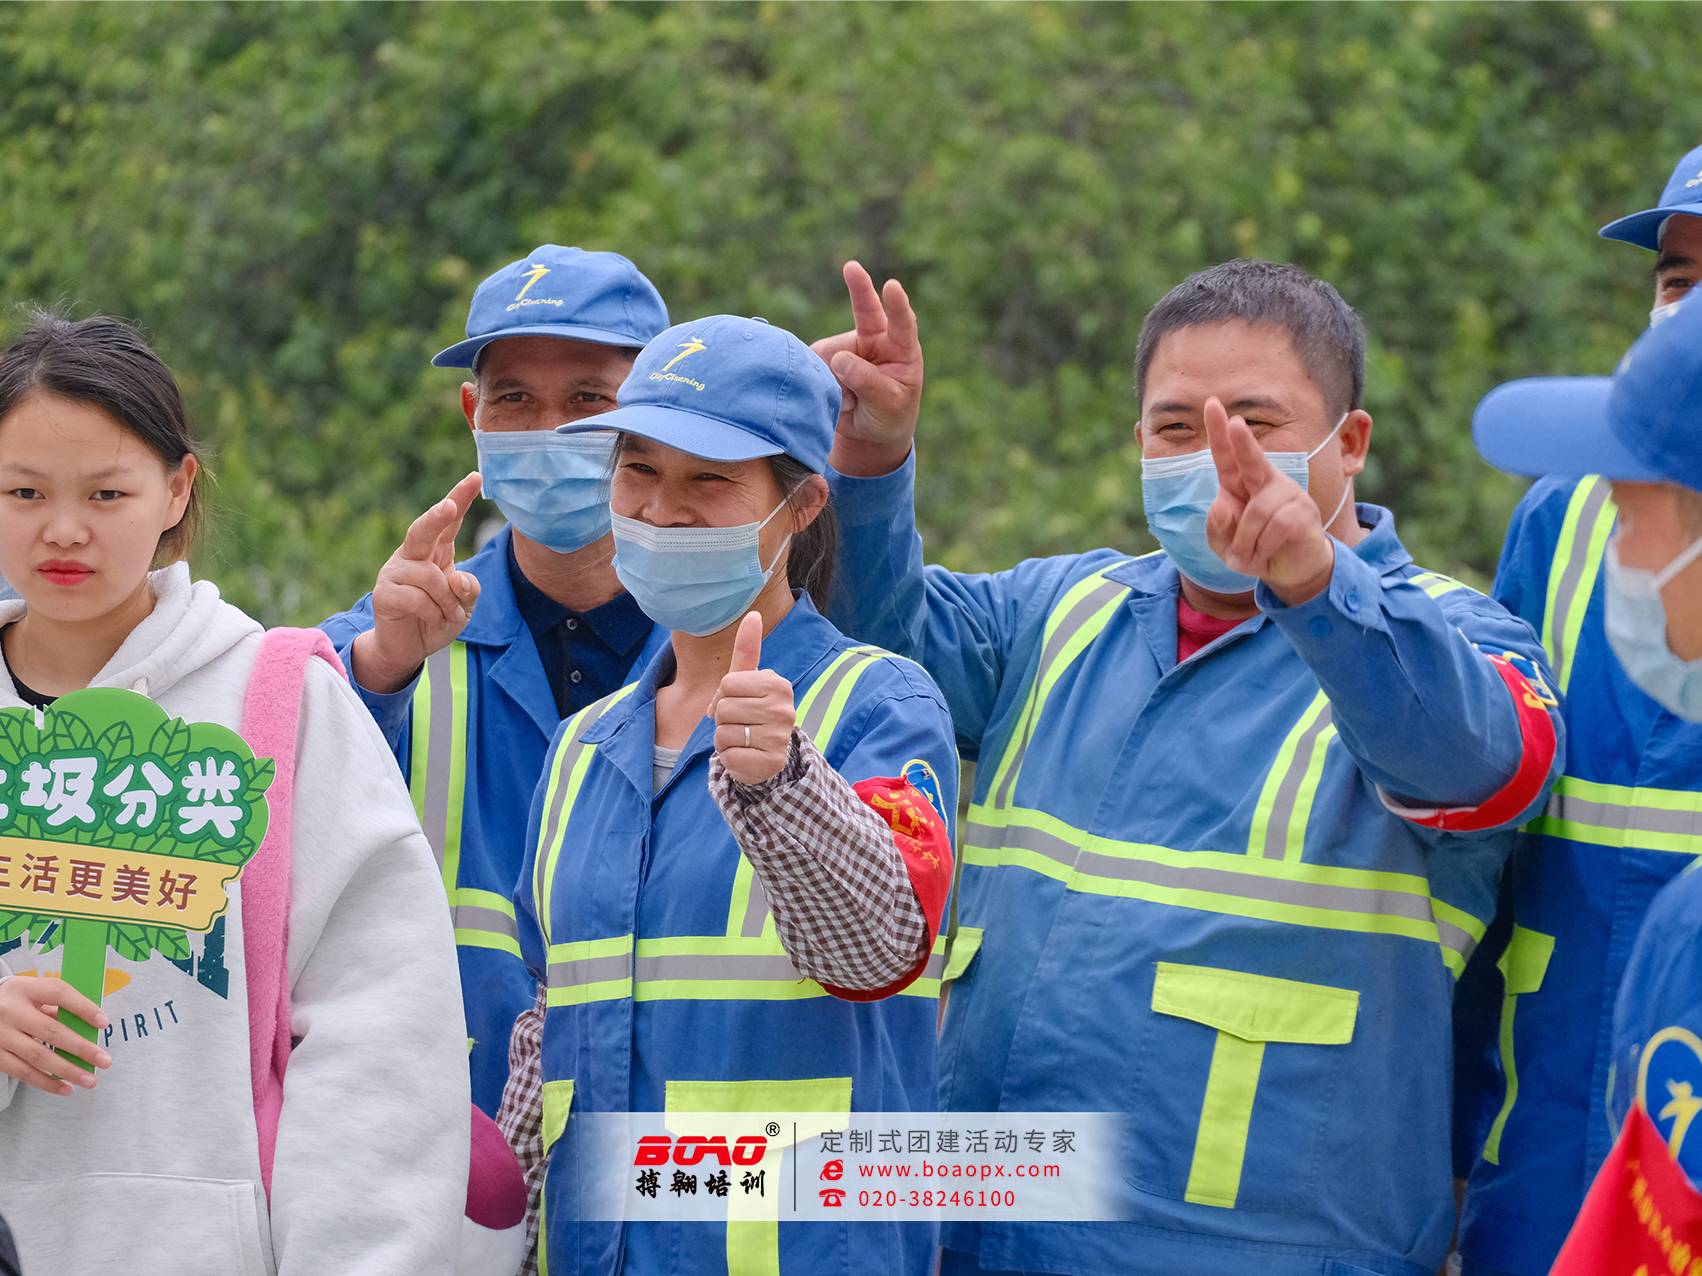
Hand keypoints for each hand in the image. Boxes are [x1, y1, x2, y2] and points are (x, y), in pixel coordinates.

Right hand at [0, 975, 110, 1095]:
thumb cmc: (15, 1002)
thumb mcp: (32, 994)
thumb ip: (56, 1006)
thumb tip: (88, 1028)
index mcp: (24, 989)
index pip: (58, 994)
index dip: (83, 1008)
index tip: (104, 1023)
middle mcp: (10, 1011)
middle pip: (51, 1030)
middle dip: (81, 1048)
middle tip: (104, 1060)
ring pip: (38, 1056)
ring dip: (67, 1071)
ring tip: (89, 1080)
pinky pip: (23, 1072)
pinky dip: (46, 1082)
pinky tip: (65, 1088)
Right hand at [352, 472, 483, 693]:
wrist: (408, 647)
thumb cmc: (437, 618)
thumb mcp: (464, 605)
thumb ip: (469, 589)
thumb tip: (457, 577)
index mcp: (434, 551)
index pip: (448, 522)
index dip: (460, 498)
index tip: (476, 477)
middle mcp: (412, 555)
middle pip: (423, 529)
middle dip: (438, 515)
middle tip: (450, 505)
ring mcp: (394, 572)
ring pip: (430, 578)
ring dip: (447, 601)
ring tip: (447, 615)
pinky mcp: (383, 593)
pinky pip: (416, 599)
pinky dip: (433, 613)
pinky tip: (431, 621)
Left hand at [710, 612, 796, 784]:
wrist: (765, 754)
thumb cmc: (750, 712)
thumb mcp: (747, 682)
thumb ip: (747, 650)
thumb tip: (754, 613)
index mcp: (778, 685)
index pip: (727, 684)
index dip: (722, 696)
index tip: (736, 703)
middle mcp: (785, 709)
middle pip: (723, 709)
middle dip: (722, 719)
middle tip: (739, 724)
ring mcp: (780, 737)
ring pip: (724, 733)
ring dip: (724, 739)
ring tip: (742, 739)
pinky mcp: (770, 762)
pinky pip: (729, 756)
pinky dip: (728, 758)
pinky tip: (744, 755)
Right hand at [814, 261, 923, 476]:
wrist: (866, 432)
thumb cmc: (890, 416)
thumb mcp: (888, 404)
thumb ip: (868, 382)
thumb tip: (839, 358)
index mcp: (901, 349)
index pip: (902, 324)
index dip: (897, 305)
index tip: (892, 287)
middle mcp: (875, 340)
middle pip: (866, 311)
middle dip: (859, 288)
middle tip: (851, 267)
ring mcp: (848, 347)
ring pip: (833, 353)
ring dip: (835, 380)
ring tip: (849, 403)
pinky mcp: (825, 358)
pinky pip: (814, 366)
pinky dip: (820, 384)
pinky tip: (835, 399)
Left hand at [1203, 397, 1335, 603]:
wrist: (1290, 571)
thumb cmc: (1255, 550)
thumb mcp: (1225, 545)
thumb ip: (1217, 528)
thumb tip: (1220, 504)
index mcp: (1240, 483)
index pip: (1227, 455)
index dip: (1219, 431)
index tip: (1211, 403)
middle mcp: (1265, 481)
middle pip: (1252, 459)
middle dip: (1242, 442)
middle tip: (1235, 423)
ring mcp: (1287, 494)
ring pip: (1257, 512)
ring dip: (1246, 542)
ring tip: (1246, 557)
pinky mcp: (1304, 511)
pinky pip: (1276, 527)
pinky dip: (1263, 547)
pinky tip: (1263, 556)